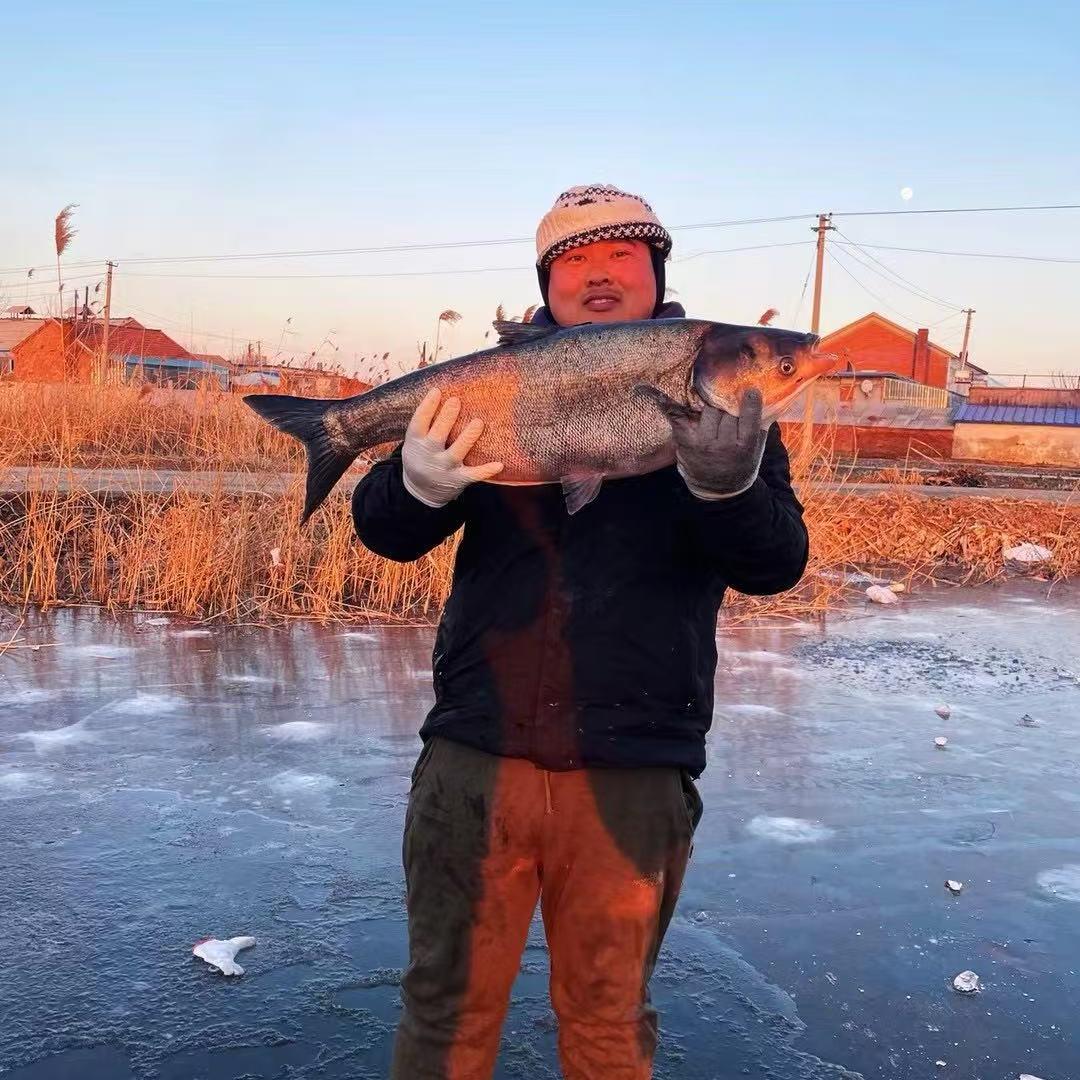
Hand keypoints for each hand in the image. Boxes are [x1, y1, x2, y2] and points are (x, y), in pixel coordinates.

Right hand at [401, 388, 503, 507]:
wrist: (420, 491)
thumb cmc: (421, 456)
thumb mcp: (415, 441)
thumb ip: (426, 423)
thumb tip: (440, 392)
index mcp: (416, 442)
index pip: (419, 422)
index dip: (427, 407)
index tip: (437, 391)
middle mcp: (429, 455)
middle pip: (438, 435)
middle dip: (446, 418)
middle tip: (456, 400)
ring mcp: (444, 468)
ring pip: (457, 452)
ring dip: (468, 437)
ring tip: (478, 422)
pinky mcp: (458, 479)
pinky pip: (473, 475)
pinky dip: (486, 471)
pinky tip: (499, 465)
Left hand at [662, 387, 768, 499]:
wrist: (718, 489)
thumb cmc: (741, 464)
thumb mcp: (756, 449)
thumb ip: (759, 426)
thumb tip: (760, 397)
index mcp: (745, 447)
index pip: (749, 419)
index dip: (750, 402)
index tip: (750, 390)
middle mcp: (724, 446)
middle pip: (727, 412)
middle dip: (728, 404)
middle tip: (728, 397)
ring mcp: (703, 444)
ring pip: (709, 412)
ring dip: (711, 406)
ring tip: (713, 403)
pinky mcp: (686, 443)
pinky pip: (682, 419)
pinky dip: (680, 409)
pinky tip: (675, 399)